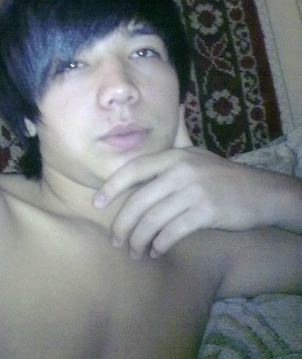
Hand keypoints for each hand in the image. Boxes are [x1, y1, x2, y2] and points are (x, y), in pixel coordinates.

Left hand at [93, 115, 300, 258]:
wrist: (261, 192)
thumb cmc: (222, 175)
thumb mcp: (197, 153)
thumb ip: (178, 139)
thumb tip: (174, 107)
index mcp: (175, 156)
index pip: (134, 169)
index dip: (112, 186)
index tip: (97, 203)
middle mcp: (181, 170)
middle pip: (139, 200)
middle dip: (122, 224)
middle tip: (116, 240)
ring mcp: (194, 191)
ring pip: (153, 219)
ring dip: (138, 239)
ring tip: (134, 251)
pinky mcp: (207, 212)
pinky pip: (173, 232)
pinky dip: (160, 244)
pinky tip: (156, 251)